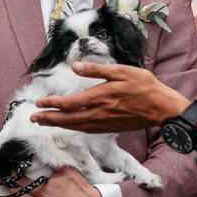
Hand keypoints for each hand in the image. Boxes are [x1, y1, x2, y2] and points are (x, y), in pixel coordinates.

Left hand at [32, 62, 189, 132]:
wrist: (163, 108)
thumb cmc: (144, 86)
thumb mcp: (121, 71)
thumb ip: (96, 70)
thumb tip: (75, 67)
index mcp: (100, 97)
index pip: (69, 103)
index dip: (52, 104)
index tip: (39, 102)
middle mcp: (99, 112)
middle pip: (68, 119)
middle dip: (48, 118)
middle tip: (33, 118)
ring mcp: (104, 122)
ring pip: (76, 126)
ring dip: (58, 124)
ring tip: (45, 122)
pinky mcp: (110, 127)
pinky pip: (87, 129)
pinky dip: (74, 128)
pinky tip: (69, 126)